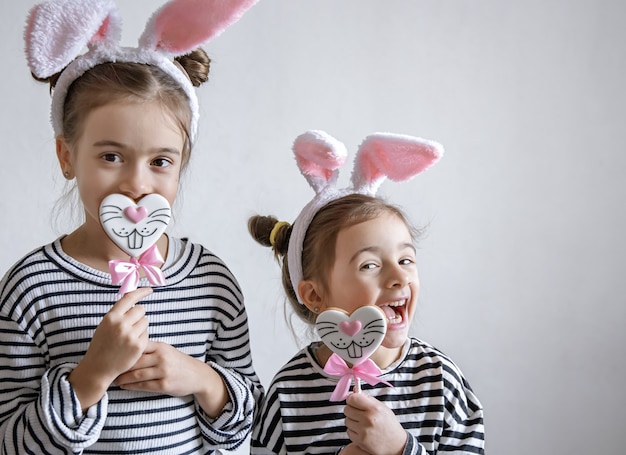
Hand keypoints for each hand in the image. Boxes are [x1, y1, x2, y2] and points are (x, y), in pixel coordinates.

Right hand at [69, 287, 151, 408]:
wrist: (98, 368)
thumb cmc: (102, 345)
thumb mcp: (105, 325)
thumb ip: (118, 313)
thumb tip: (132, 298)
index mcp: (111, 317)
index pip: (129, 298)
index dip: (141, 292)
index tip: (149, 290)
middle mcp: (121, 324)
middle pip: (140, 309)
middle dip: (138, 315)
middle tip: (130, 325)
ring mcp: (130, 335)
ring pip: (145, 321)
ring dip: (140, 327)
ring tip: (128, 337)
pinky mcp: (138, 345)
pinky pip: (147, 334)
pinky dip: (141, 338)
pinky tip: (131, 346)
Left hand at [115, 340, 228, 417]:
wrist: (197, 375)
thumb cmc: (178, 362)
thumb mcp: (167, 351)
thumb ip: (150, 349)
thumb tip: (127, 347)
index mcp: (161, 347)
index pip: (138, 346)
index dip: (123, 350)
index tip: (111, 354)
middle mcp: (162, 358)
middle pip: (135, 361)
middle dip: (120, 366)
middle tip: (108, 368)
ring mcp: (164, 371)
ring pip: (137, 374)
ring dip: (123, 378)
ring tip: (114, 379)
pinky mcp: (165, 385)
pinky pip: (144, 386)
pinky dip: (131, 386)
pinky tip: (124, 386)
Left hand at [344, 391, 406, 454]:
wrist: (396, 444)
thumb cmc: (389, 424)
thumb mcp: (382, 407)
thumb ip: (367, 398)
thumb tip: (354, 390)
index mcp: (375, 408)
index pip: (353, 398)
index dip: (352, 398)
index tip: (354, 400)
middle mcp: (368, 419)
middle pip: (347, 409)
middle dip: (351, 409)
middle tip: (359, 412)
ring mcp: (364, 431)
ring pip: (347, 420)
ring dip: (352, 421)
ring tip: (363, 423)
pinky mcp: (360, 441)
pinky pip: (348, 431)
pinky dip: (353, 431)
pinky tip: (362, 431)